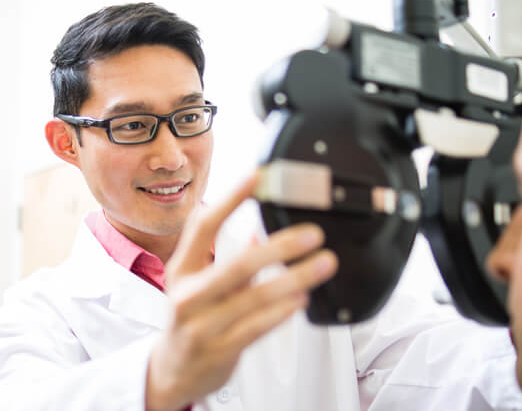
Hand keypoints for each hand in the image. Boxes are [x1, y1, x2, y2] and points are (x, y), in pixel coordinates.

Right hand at [145, 174, 337, 409]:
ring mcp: (201, 326)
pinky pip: (257, 327)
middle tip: (313, 234)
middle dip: (280, 246)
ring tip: (323, 264)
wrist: (171, 371)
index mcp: (180, 270)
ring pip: (254, 298)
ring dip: (295, 278)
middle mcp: (187, 296)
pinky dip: (283, 310)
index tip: (260, 176)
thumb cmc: (190, 319)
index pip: (204, 226)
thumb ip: (232, 259)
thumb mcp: (200, 284)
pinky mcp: (219, 351)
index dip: (232, 199)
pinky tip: (302, 297)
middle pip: (237, 265)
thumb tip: (264, 234)